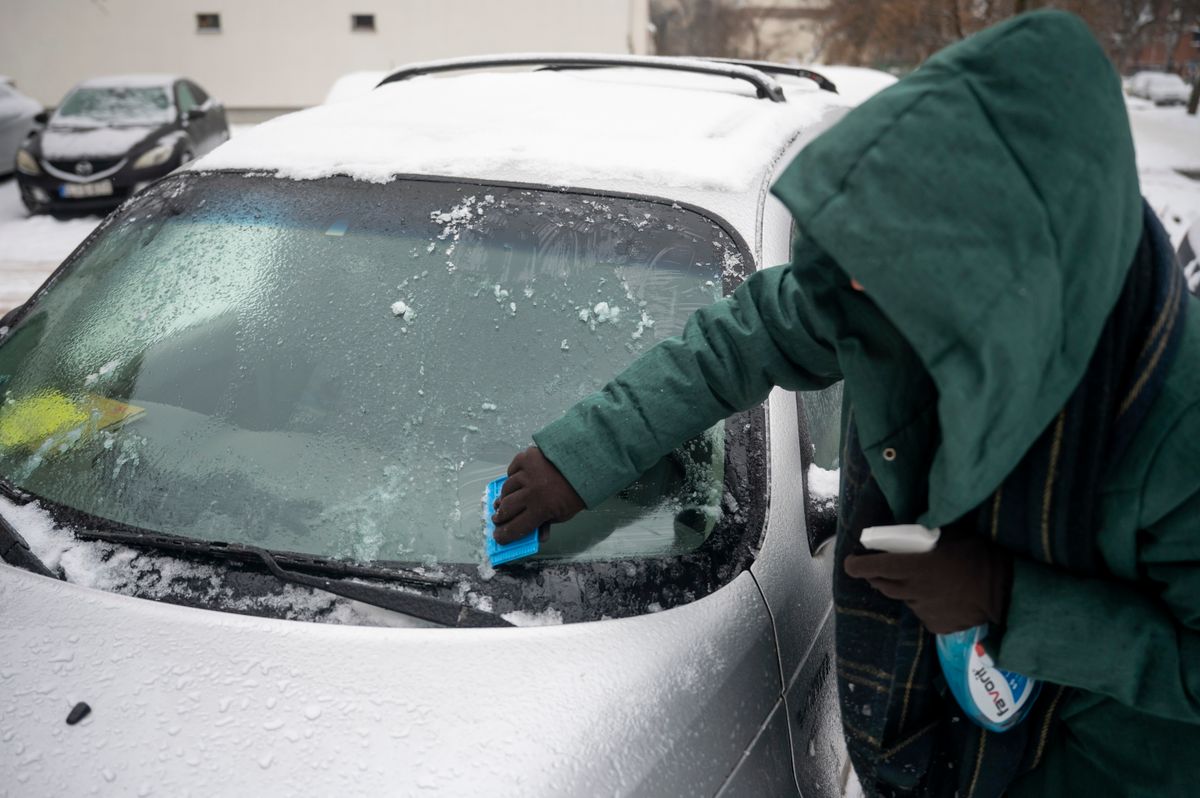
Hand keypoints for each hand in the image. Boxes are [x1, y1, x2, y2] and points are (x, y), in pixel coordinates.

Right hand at [492, 447, 584, 543]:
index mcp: (542, 509)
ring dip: (507, 496)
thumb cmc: (575, 491)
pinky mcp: (526, 458)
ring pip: (506, 489)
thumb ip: (545, 523)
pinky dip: (514, 476)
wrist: (585, 463)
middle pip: (506, 509)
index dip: (504, 535)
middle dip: (500, 517)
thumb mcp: (563, 514)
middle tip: (498, 518)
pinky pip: (512, 470)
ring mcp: (527, 473)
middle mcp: (531, 491)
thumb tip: (533, 535)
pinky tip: (520, 479)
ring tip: (510, 498)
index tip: (499, 536)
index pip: (516, 528)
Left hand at [843, 537, 1013, 633]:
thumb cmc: (977, 556)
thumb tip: (908, 528)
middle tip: (881, 568)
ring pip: (903, 599)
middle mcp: (912, 590)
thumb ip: (924, 535)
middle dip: (876, 576)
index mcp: (912, 567)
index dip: (856, 566)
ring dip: (905, 590)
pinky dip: (926, 605)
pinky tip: (940, 598)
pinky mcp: (936, 625)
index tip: (850, 562)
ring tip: (921, 581)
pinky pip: (923, 613)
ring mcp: (923, 610)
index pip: (872, 568)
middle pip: (882, 585)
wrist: (1004, 591)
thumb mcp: (950, 535)